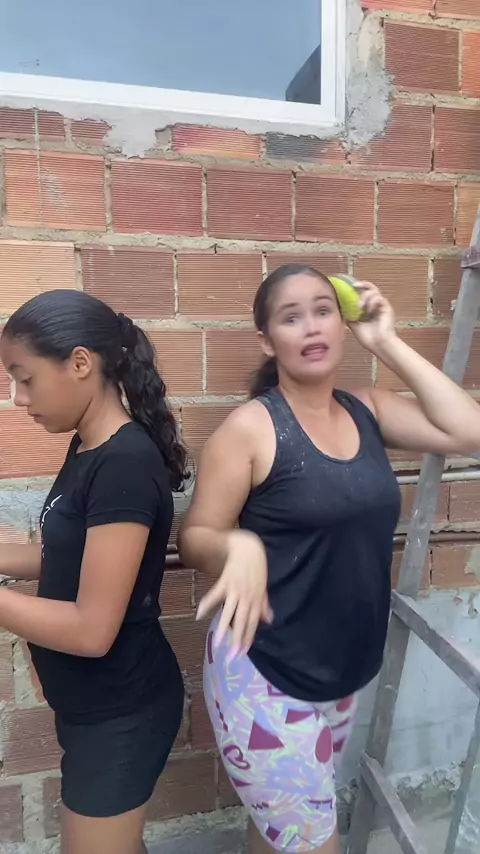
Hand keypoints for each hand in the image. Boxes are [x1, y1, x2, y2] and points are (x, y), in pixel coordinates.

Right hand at [196, 530, 272, 657]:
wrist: (248, 547)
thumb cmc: (256, 567)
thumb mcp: (262, 586)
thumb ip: (263, 604)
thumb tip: (269, 620)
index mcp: (256, 600)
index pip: (252, 623)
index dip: (247, 639)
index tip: (242, 654)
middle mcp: (247, 597)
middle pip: (242, 621)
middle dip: (236, 640)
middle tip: (231, 658)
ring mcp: (236, 589)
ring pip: (229, 612)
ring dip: (223, 628)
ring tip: (217, 643)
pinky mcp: (225, 580)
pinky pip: (215, 594)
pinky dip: (207, 603)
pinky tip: (199, 614)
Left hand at [348, 281, 395, 353]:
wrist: (379, 345)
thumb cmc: (369, 338)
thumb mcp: (355, 326)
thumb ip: (350, 317)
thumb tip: (342, 310)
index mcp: (369, 310)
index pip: (364, 294)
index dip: (358, 289)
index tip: (349, 287)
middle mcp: (376, 306)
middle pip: (371, 289)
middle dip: (363, 285)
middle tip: (355, 286)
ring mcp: (382, 306)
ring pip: (375, 291)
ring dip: (365, 297)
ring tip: (361, 307)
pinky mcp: (387, 308)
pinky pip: (379, 298)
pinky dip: (372, 302)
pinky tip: (368, 310)